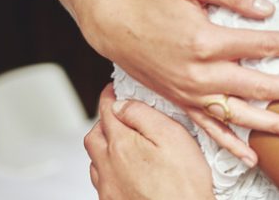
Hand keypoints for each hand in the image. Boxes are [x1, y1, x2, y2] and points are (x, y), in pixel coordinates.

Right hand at [82, 0, 278, 164]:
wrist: (112, 22)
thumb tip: (269, 10)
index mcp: (205, 41)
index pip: (263, 44)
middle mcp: (200, 73)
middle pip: (259, 85)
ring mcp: (190, 93)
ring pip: (239, 115)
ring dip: (274, 125)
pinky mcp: (181, 103)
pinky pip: (210, 129)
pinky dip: (231, 146)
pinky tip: (254, 158)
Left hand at [85, 85, 213, 199]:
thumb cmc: (184, 184)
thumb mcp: (172, 136)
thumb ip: (144, 115)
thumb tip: (122, 104)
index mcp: (121, 145)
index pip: (107, 112)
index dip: (110, 97)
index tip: (113, 90)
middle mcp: (108, 166)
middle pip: (94, 136)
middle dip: (103, 122)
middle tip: (118, 115)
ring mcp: (108, 188)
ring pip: (94, 160)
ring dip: (103, 147)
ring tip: (121, 143)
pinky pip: (101, 180)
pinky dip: (107, 169)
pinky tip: (123, 170)